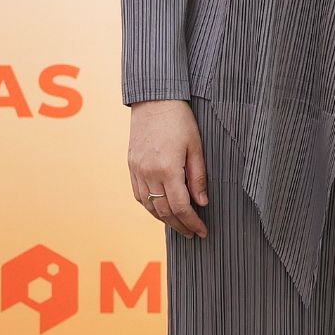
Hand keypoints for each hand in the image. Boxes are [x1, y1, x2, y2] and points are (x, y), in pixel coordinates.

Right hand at [128, 99, 209, 238]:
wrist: (154, 100)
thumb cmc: (179, 120)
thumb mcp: (196, 146)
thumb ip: (198, 176)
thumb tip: (202, 203)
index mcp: (168, 168)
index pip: (181, 206)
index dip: (192, 222)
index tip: (202, 231)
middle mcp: (149, 173)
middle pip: (164, 211)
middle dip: (180, 225)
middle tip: (192, 234)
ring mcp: (137, 170)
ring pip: (149, 206)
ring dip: (164, 220)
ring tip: (179, 226)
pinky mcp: (131, 166)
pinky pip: (139, 195)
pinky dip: (150, 207)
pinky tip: (161, 210)